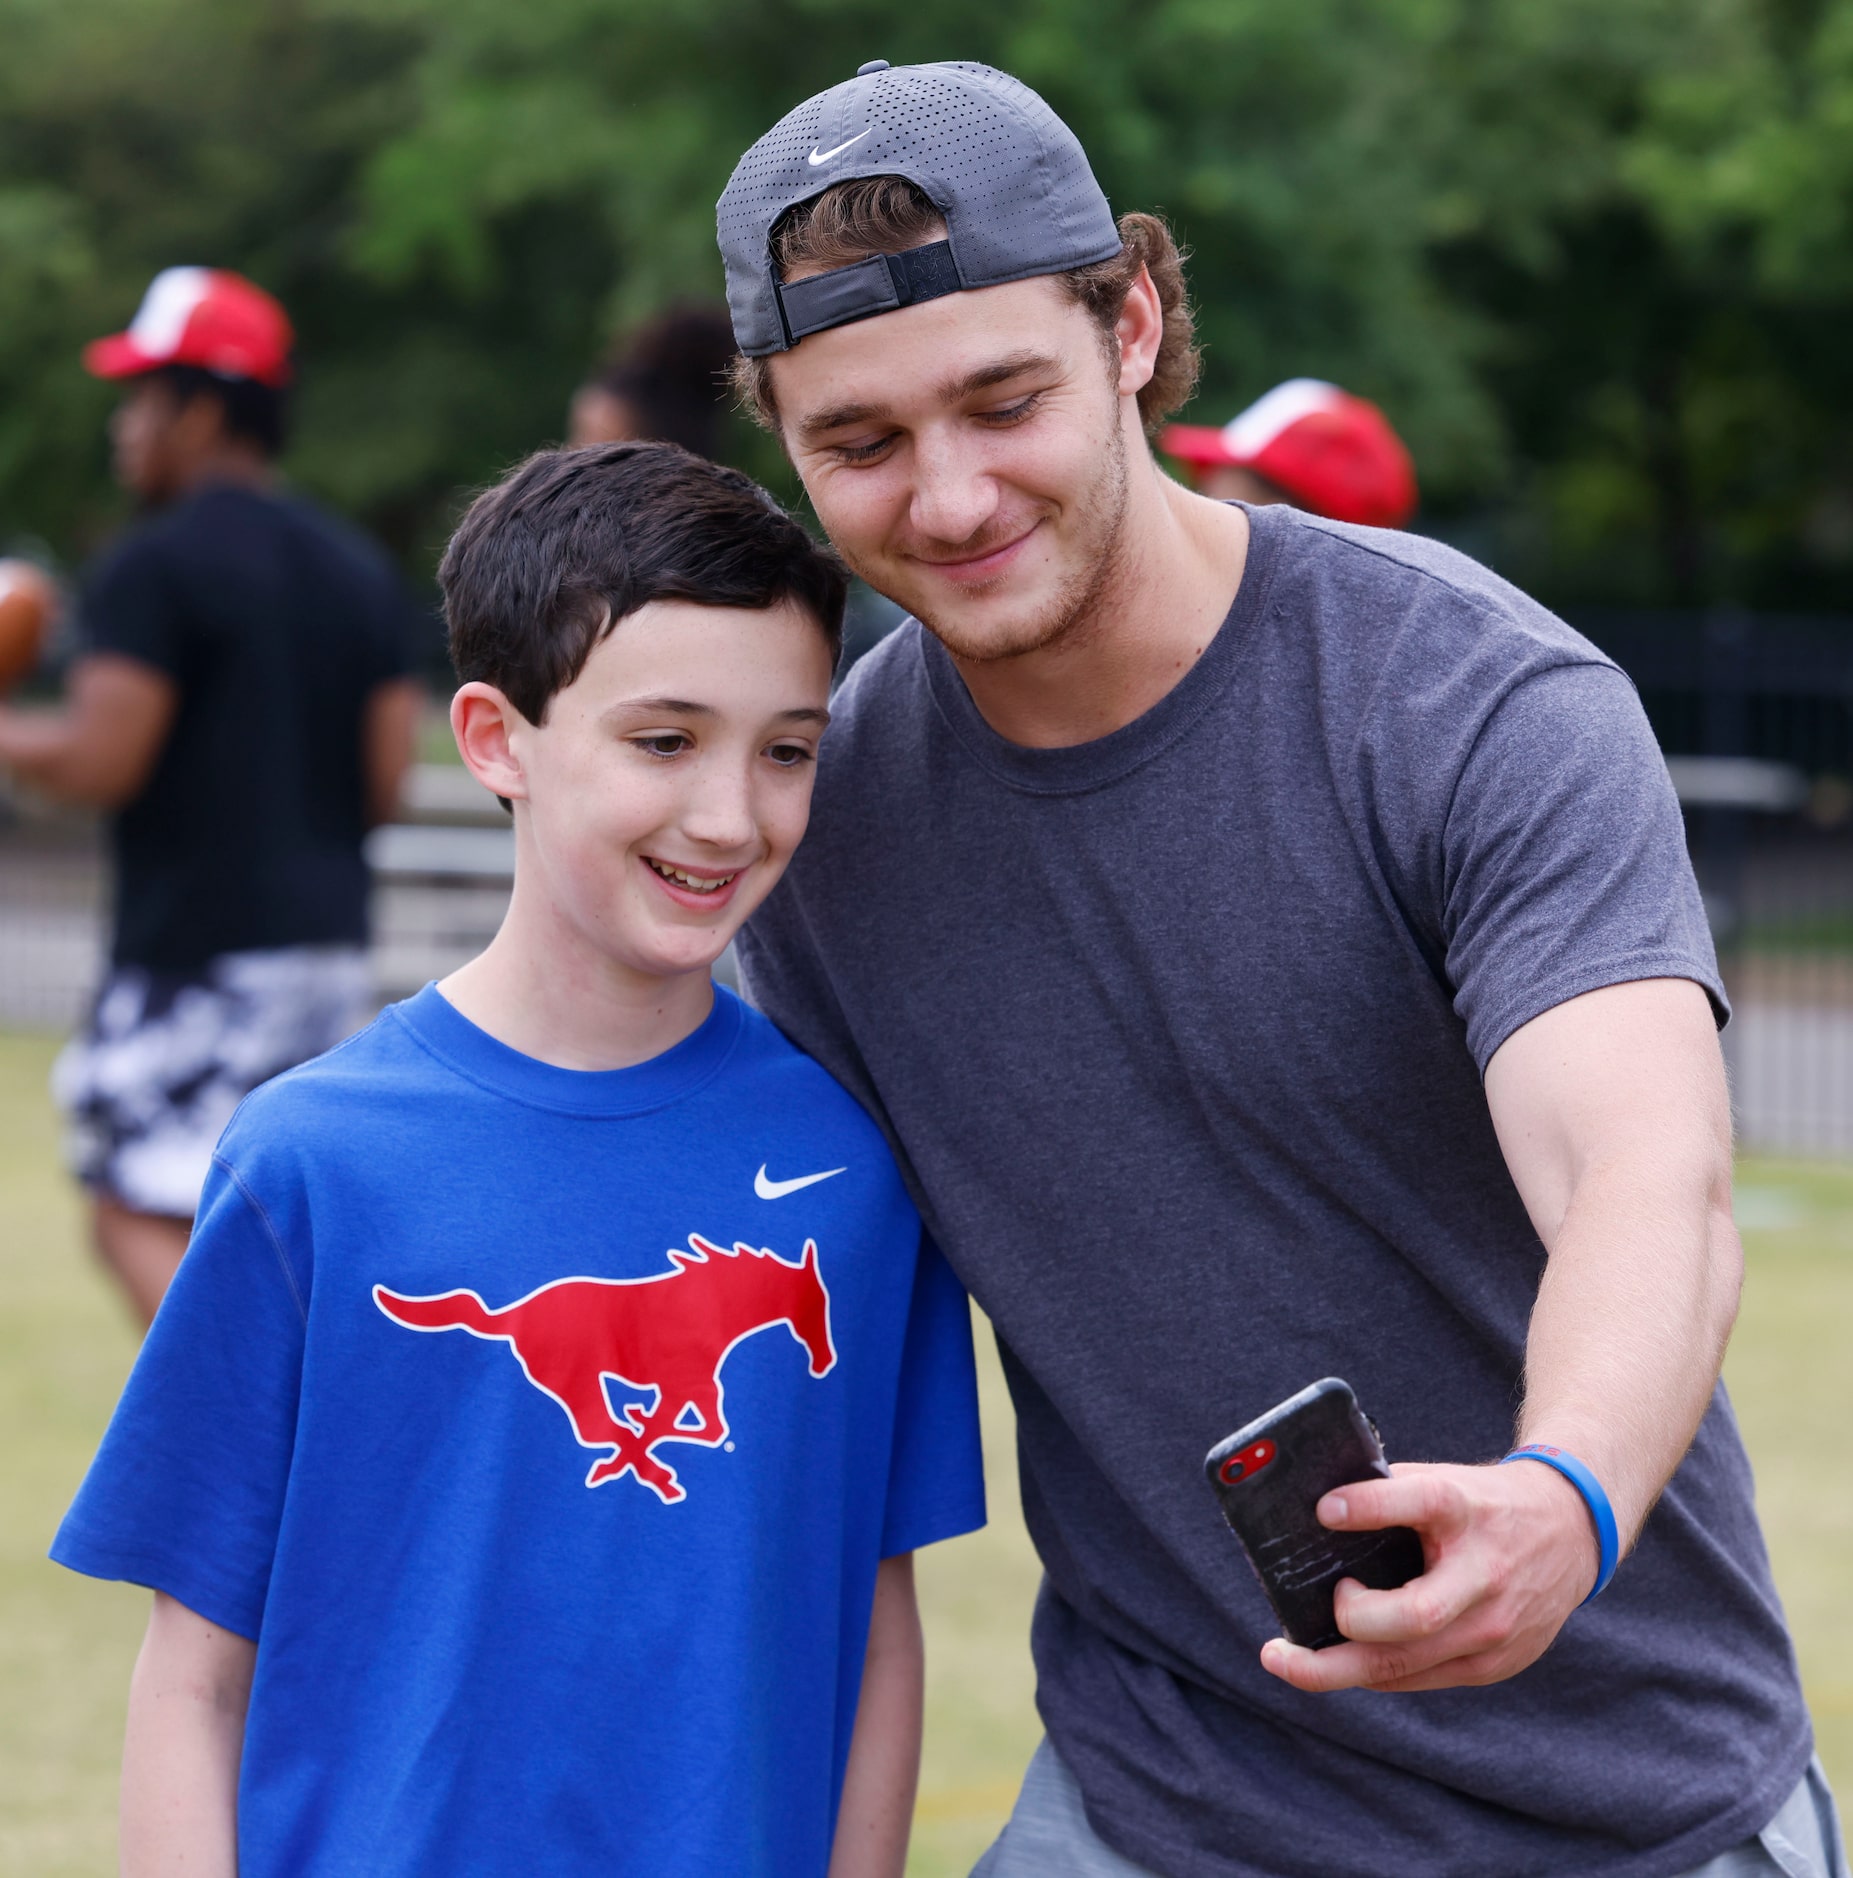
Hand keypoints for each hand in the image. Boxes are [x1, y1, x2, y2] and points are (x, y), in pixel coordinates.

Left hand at [1258, 1459, 1599, 1693]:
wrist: (1571, 1533)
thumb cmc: (1482, 1504)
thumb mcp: (1444, 1481)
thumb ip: (1387, 1494)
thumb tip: (1311, 1513)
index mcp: (1466, 1510)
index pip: (1419, 1501)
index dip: (1368, 1505)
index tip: (1323, 1510)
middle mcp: (1484, 1573)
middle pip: (1411, 1616)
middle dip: (1345, 1623)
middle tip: (1289, 1627)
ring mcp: (1494, 1628)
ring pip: (1406, 1663)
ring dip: (1336, 1669)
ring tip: (1284, 1660)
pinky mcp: (1494, 1663)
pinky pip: (1420, 1676)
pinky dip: (1373, 1672)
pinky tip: (1337, 1663)